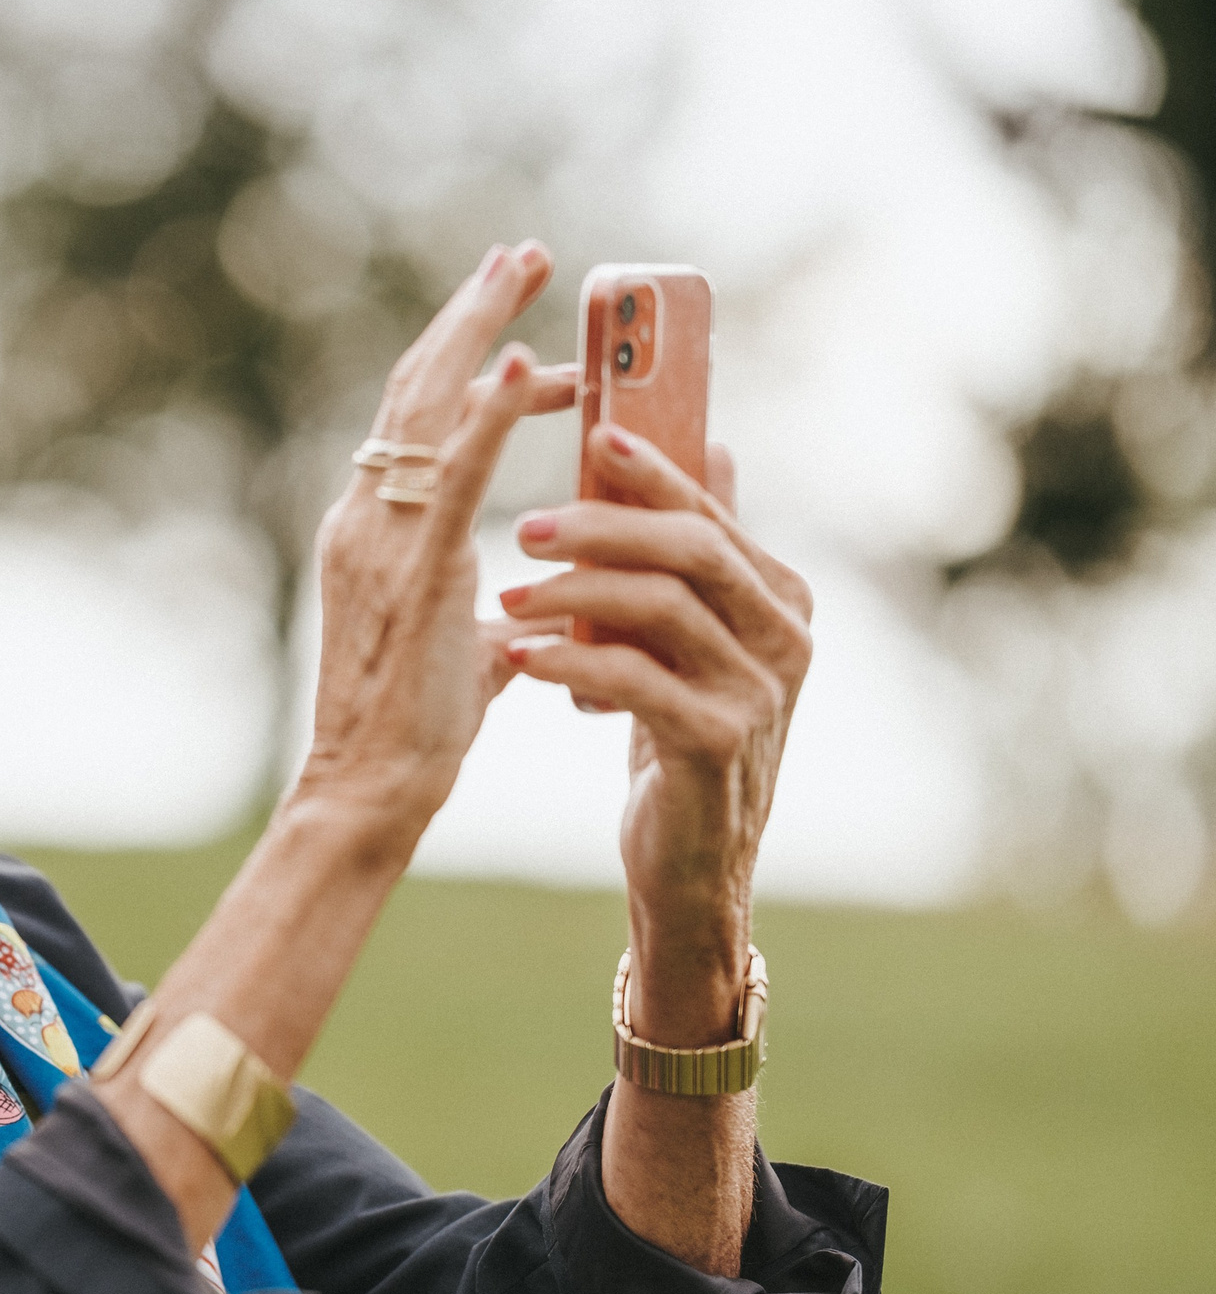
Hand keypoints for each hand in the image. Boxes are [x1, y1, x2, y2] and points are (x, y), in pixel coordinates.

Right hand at [296, 241, 577, 836]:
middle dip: (470, 313)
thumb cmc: (416, 731)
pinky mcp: (415, 566)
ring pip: (425, 405)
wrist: (372, 786)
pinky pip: (453, 472)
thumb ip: (488, 614)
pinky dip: (487, 412)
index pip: (419, 422)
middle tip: (521, 254)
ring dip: (479, 329)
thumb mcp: (463, 649)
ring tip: (523, 268)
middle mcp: (364, 515)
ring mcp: (382, 535)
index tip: (524, 333)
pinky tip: (524, 366)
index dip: (467, 364)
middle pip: (414, 385)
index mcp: (371, 529)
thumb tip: (533, 612)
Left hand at [499, 427, 813, 1044]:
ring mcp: (759, 694)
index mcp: (779, 597)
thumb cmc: (679, 734)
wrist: (691, 860)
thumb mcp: (694, 638)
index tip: (591, 434)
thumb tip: (714, 447)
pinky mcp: (718, 744)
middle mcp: (785, 638)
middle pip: (691, 549)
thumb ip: (704, 549)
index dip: (650, 471)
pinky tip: (522, 659)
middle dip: (601, 527)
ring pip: (661, 608)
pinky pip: (637, 681)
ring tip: (508, 596)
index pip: (708, 513)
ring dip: (573, 594)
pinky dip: (572, 663)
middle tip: (523, 528)